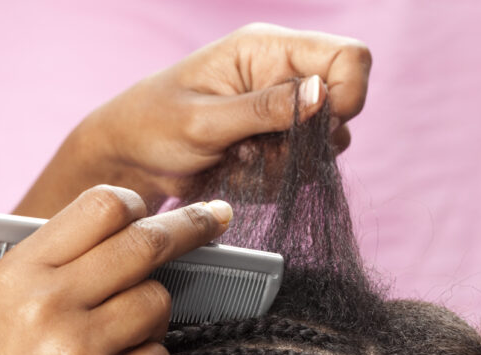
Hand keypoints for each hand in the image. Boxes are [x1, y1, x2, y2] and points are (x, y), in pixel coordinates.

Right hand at [0, 187, 231, 354]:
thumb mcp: (3, 313)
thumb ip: (58, 270)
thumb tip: (138, 228)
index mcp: (17, 275)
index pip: (100, 206)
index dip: (143, 207)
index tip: (173, 208)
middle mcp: (46, 304)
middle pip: (145, 244)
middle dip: (192, 228)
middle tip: (218, 218)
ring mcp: (78, 352)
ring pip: (159, 303)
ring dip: (150, 325)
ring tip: (110, 354)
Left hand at [16, 23, 370, 215]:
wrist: (132, 160)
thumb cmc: (152, 125)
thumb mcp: (204, 120)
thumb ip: (263, 108)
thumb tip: (321, 95)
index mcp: (267, 49)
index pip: (348, 57)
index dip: (346, 94)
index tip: (316, 127)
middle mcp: (283, 76)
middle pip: (342, 109)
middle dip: (306, 142)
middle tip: (256, 150)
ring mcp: (284, 112)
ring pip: (324, 147)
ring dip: (285, 166)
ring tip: (238, 161)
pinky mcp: (279, 145)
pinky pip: (302, 171)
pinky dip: (273, 180)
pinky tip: (238, 172)